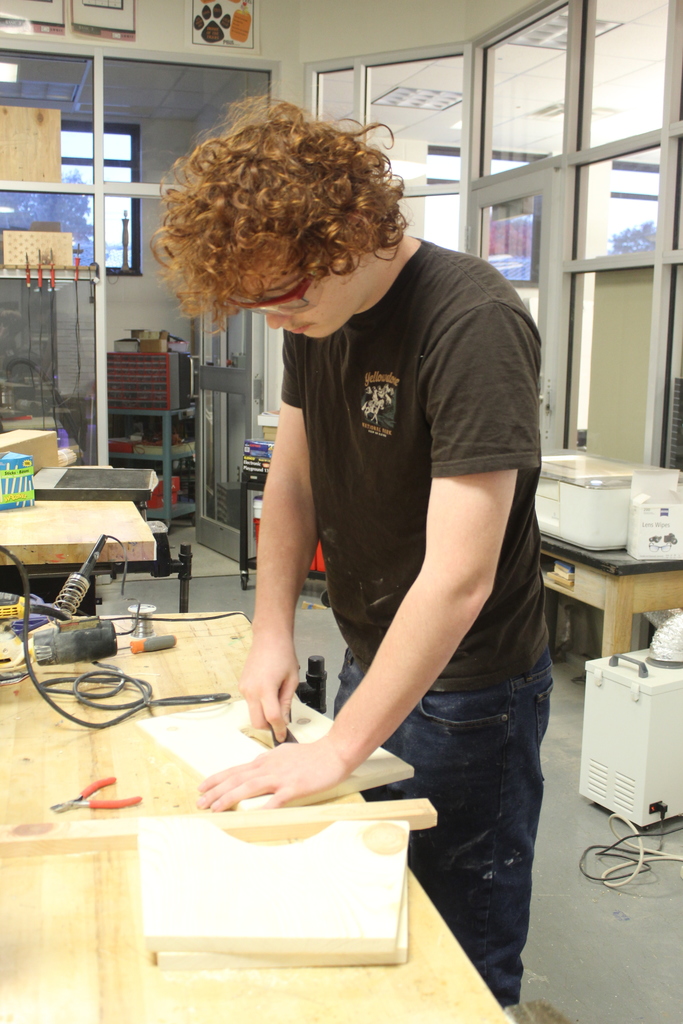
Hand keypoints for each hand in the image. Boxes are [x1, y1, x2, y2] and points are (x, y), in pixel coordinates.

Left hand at [196, 735, 350, 810]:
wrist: (334, 751)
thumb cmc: (312, 755)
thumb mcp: (284, 755)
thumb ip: (269, 763)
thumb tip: (256, 770)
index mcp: (266, 761)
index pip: (236, 770)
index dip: (217, 779)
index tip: (203, 787)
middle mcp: (269, 767)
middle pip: (237, 779)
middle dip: (215, 791)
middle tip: (200, 802)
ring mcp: (281, 777)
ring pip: (249, 787)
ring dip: (229, 798)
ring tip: (215, 808)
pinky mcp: (294, 787)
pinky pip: (276, 800)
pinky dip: (262, 808)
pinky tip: (251, 816)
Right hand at [239, 634, 299, 741]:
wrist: (269, 638)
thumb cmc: (283, 655)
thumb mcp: (291, 680)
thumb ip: (287, 702)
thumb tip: (284, 720)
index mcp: (266, 689)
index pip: (272, 718)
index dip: (279, 729)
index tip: (283, 735)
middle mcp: (251, 690)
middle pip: (257, 722)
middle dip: (269, 727)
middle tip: (281, 723)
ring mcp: (244, 689)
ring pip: (252, 713)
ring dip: (264, 715)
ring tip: (277, 700)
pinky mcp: (242, 686)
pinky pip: (250, 703)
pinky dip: (259, 705)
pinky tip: (269, 693)